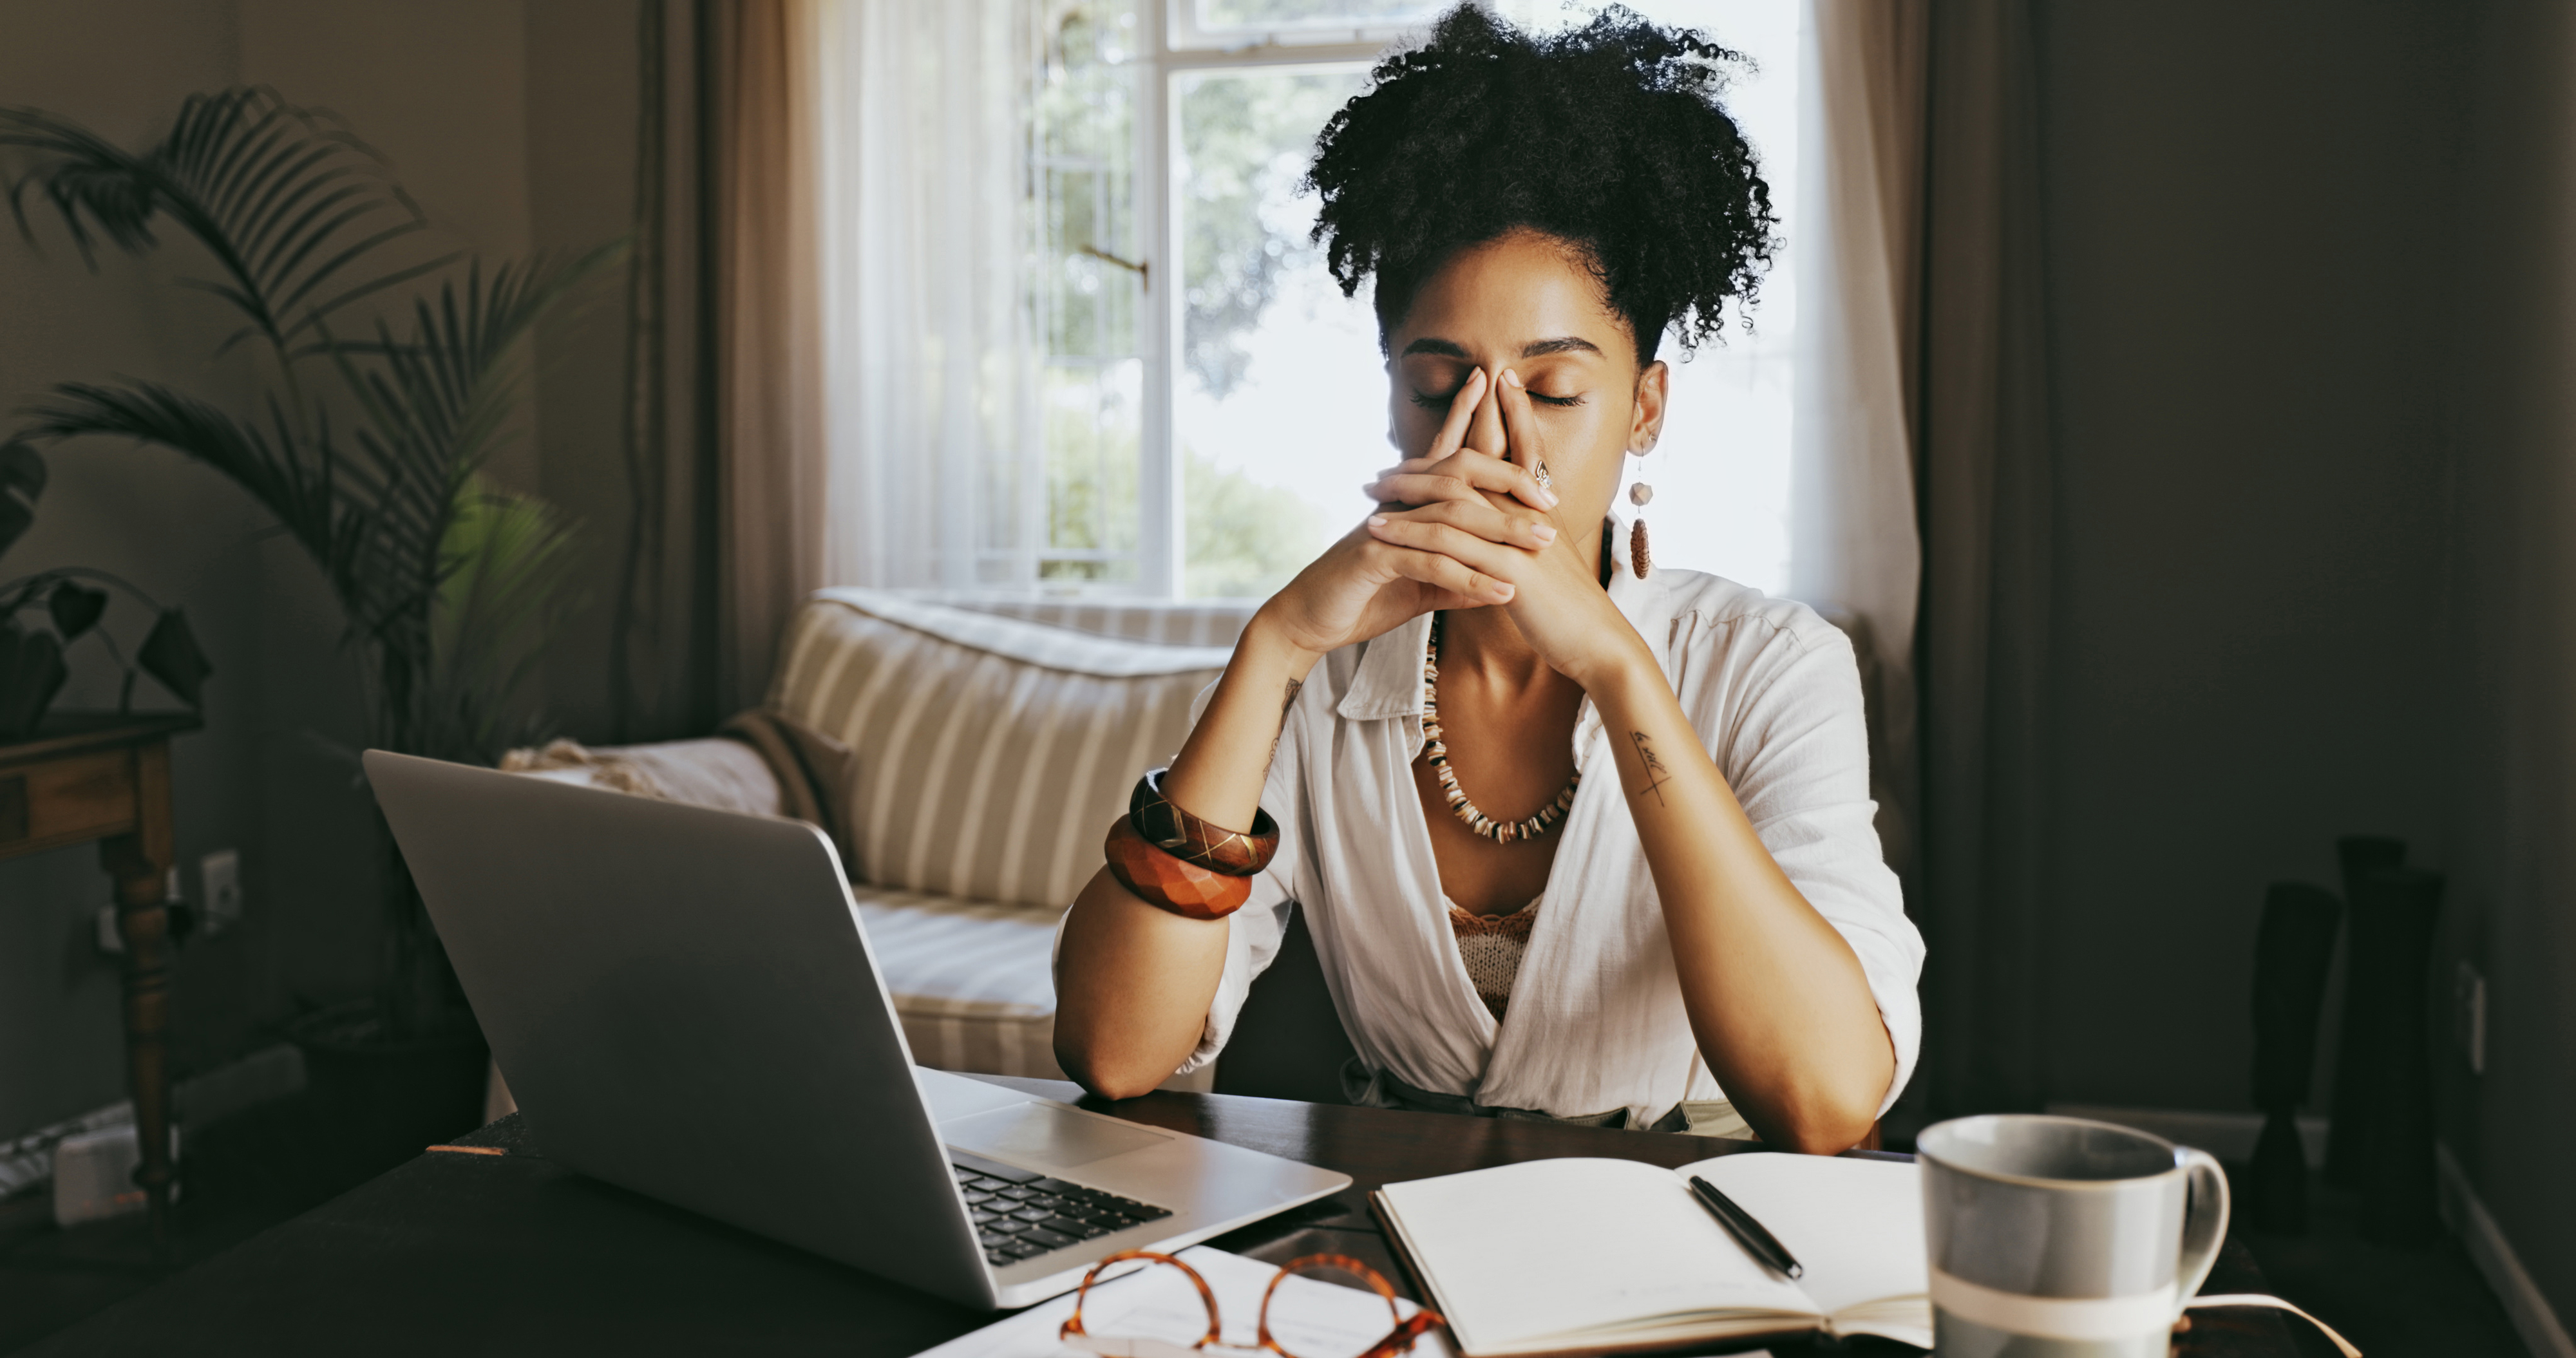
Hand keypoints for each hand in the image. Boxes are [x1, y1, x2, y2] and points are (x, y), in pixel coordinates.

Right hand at [1252, 368, 1561, 662]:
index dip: (1470, 422)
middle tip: (1551, 500)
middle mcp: (1398, 504)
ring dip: (1501, 531)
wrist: (1308, 621)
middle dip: (1508, 481)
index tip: (1498, 395)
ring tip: (1541, 545)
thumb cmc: (1362, 598)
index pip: (1448, 458)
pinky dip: (1470, 577)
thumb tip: (1501, 580)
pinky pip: (1431, 562)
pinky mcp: (1373, 557)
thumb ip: (1458, 578)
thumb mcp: (1422, 587)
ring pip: (1452, 518)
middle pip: (1459, 474)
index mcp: (1409, 504)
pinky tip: (1502, 591)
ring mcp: (1386, 527)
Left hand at [1360, 368, 1651, 688]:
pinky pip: (1447, 542)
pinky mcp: (1507, 569)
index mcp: (1546, 511)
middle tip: (1388, 463)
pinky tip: (1378, 531)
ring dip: (1408, 491)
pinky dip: (1409, 530)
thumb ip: (1534, 541)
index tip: (1496, 379)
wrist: (1599, 644)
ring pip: (1455, 499)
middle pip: (1480, 464)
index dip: (1514, 413)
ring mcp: (1520, 538)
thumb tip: (1519, 530)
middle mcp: (1532, 514)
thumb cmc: (1575, 612)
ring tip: (1371, 491)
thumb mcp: (1553, 568)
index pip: (1527, 449)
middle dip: (1433, 456)